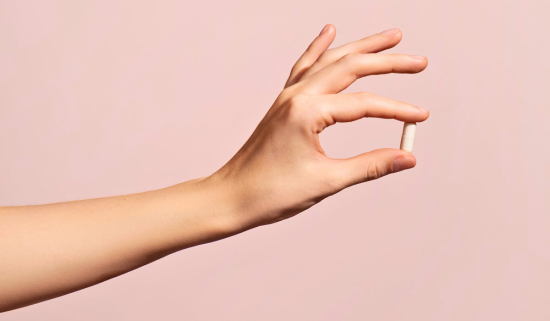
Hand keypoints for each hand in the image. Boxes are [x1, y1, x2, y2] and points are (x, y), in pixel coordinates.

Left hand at [205, 25, 429, 230]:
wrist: (231, 197)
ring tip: (389, 38)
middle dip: (387, 61)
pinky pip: (304, 67)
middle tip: (419, 61)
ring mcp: (287, 96)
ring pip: (330, 61)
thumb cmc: (271, 192)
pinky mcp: (283, 103)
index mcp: (307, 112)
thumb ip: (370, 166)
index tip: (420, 119)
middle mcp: (296, 96)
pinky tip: (329, 32)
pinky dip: (320, 49)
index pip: (364, 105)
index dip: (397, 111)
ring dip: (361, 47)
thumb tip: (407, 157)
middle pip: (350, 67)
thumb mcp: (326, 181)